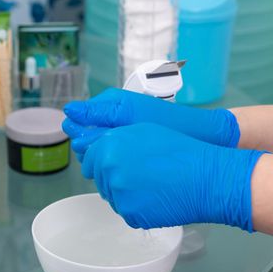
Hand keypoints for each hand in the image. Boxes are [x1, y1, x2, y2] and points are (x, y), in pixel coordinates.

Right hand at [63, 88, 240, 155]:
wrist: (204, 136)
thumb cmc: (169, 122)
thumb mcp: (127, 116)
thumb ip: (97, 114)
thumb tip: (68, 112)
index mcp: (111, 103)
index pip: (80, 120)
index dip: (82, 137)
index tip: (91, 149)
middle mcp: (115, 115)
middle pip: (89, 135)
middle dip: (94, 150)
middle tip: (107, 159)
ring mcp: (126, 130)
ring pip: (101, 147)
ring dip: (105, 158)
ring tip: (118, 164)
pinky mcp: (136, 142)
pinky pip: (116, 152)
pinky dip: (117, 161)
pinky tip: (125, 168)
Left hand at [81, 123, 264, 230]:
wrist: (204, 177)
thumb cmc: (178, 150)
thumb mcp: (142, 130)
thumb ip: (114, 140)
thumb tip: (98, 150)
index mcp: (109, 147)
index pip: (89, 161)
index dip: (99, 163)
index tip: (111, 166)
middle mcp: (108, 171)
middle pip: (101, 180)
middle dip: (114, 178)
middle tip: (140, 176)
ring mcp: (118, 194)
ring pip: (113, 197)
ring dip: (125, 193)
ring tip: (151, 186)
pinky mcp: (130, 214)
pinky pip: (127, 212)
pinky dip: (138, 208)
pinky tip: (155, 198)